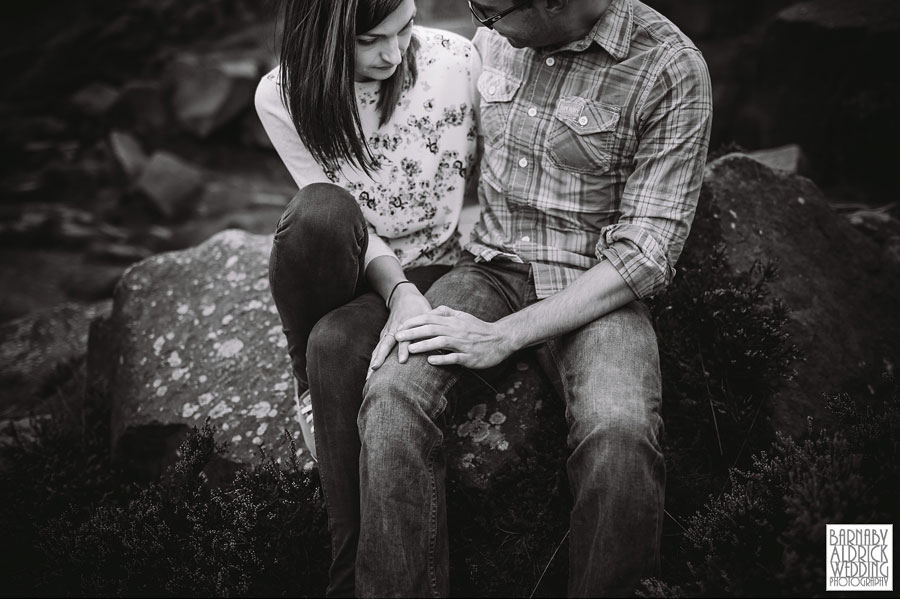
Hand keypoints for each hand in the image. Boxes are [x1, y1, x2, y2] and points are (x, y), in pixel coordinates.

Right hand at [368, 284, 430, 373]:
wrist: (403, 296)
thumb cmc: (418, 307)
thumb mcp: (427, 314)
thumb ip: (432, 328)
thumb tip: (444, 343)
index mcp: (407, 324)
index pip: (405, 338)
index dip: (404, 349)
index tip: (403, 360)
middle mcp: (395, 330)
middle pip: (385, 345)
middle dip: (380, 358)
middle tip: (375, 370)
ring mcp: (388, 332)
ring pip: (379, 348)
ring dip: (374, 361)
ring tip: (368, 377)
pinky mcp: (384, 335)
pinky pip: (378, 348)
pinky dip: (373, 358)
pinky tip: (370, 370)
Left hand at [395, 306, 513, 368]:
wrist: (500, 339)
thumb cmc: (478, 328)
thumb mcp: (462, 316)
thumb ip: (446, 312)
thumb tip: (430, 311)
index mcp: (454, 321)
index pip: (430, 318)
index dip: (414, 322)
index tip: (400, 326)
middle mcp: (457, 330)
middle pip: (432, 329)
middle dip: (413, 333)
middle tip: (398, 337)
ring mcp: (463, 344)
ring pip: (441, 342)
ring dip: (424, 345)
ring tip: (410, 349)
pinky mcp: (469, 357)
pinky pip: (454, 357)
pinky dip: (442, 359)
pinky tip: (430, 361)